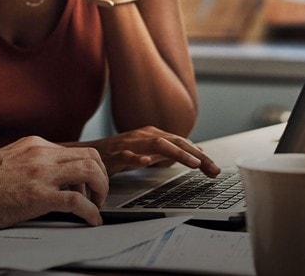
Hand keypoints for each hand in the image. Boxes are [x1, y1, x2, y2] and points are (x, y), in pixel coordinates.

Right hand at [0, 136, 109, 227]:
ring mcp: (40, 173)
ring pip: (90, 171)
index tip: (88, 185)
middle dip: (101, 177)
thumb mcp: (8, 161)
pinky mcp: (37, 196)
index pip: (76, 150)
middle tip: (98, 195)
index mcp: (34, 145)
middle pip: (90, 156)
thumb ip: (30, 163)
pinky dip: (91, 212)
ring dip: (101, 190)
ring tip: (97, 206)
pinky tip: (92, 221)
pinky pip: (77, 201)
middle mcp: (40, 154)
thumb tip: (46, 178)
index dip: (88, 169)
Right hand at [79, 126, 221, 176]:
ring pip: (157, 145)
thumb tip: (195, 154)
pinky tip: (147, 162)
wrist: (90, 153)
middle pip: (175, 142)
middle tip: (212, 169)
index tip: (215, 169)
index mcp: (153, 135)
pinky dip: (138, 158)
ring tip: (193, 163)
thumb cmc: (120, 153)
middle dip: (196, 155)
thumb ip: (170, 152)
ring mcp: (130, 143)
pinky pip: (127, 155)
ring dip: (177, 153)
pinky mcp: (115, 154)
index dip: (200, 156)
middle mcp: (144, 136)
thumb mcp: (149, 152)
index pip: (182, 143)